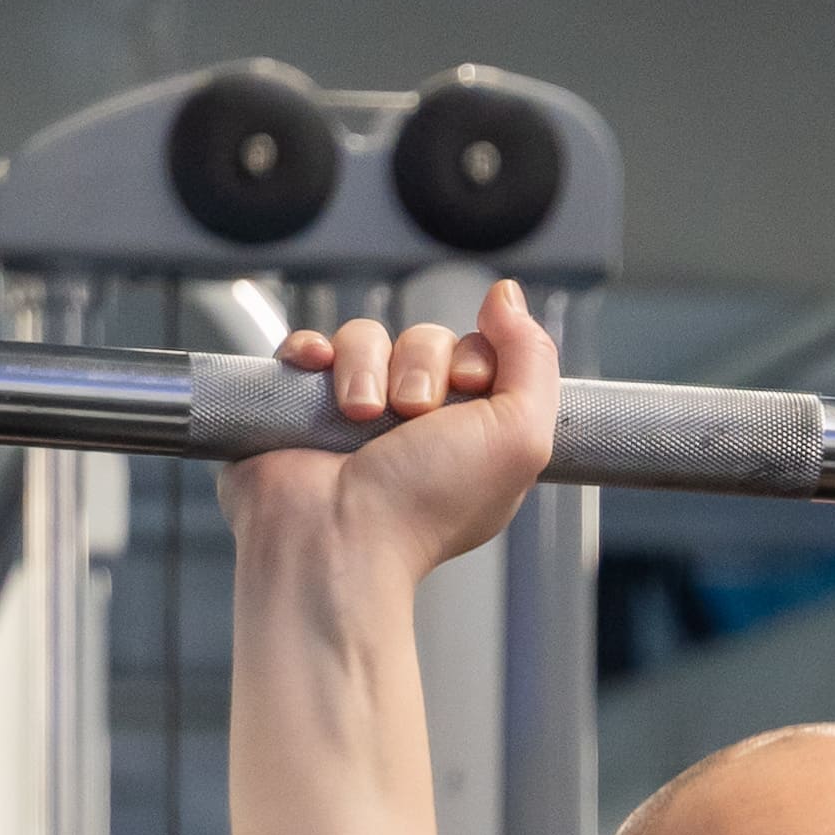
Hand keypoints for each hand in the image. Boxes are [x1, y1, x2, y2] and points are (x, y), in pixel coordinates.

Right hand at [221, 281, 562, 602]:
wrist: (338, 537)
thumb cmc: (425, 506)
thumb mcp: (520, 436)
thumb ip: (534, 362)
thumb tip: (506, 296)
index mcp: (469, 437)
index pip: (478, 354)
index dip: (474, 359)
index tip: (469, 389)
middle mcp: (413, 427)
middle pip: (424, 340)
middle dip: (420, 366)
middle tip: (410, 416)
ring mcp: (354, 416)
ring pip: (365, 338)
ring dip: (364, 367)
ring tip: (359, 416)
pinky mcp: (301, 408)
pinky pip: (309, 347)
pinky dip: (312, 352)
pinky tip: (316, 373)